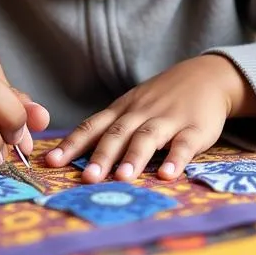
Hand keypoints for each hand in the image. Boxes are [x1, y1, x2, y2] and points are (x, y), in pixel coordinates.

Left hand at [44, 55, 255, 182]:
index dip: (72, 144)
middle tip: (86, 178)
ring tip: (122, 178)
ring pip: (146, 138)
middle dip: (101, 156)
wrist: (204, 76)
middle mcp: (140, 113)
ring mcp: (167, 120)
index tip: (51, 162)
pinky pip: (184, 144)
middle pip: (116, 134)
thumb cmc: (160, 99)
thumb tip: (77, 158)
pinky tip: (168, 174)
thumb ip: (110, 130)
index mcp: (121, 111)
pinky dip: (175, 159)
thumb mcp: (132, 107)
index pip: (91, 127)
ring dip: (133, 157)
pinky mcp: (194, 128)